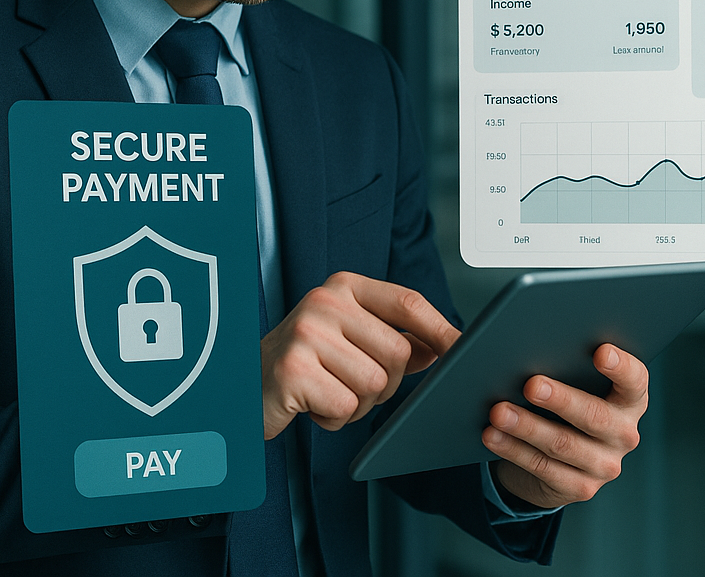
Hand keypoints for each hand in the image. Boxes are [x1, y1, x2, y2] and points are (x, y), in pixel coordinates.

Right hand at [260, 271, 459, 438]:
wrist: (242, 386)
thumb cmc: (304, 362)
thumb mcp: (349, 338)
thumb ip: (393, 338)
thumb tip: (442, 346)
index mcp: (344, 286)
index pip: (408, 302)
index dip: (440, 329)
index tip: (463, 350)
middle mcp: (325, 301)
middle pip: (398, 353)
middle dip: (386, 384)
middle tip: (351, 383)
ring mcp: (307, 333)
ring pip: (375, 385)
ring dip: (359, 404)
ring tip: (328, 391)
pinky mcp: (293, 369)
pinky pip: (346, 407)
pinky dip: (335, 418)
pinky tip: (312, 405)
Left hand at [482, 344, 647, 508]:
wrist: (560, 456)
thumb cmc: (564, 400)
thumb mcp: (571, 380)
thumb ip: (561, 361)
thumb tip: (518, 343)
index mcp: (630, 399)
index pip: (636, 380)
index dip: (621, 366)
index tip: (600, 351)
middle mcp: (625, 433)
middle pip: (595, 415)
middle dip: (561, 399)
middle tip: (530, 385)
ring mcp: (606, 465)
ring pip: (563, 444)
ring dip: (527, 427)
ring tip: (499, 411)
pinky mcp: (581, 487)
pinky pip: (544, 467)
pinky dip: (514, 449)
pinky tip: (492, 435)